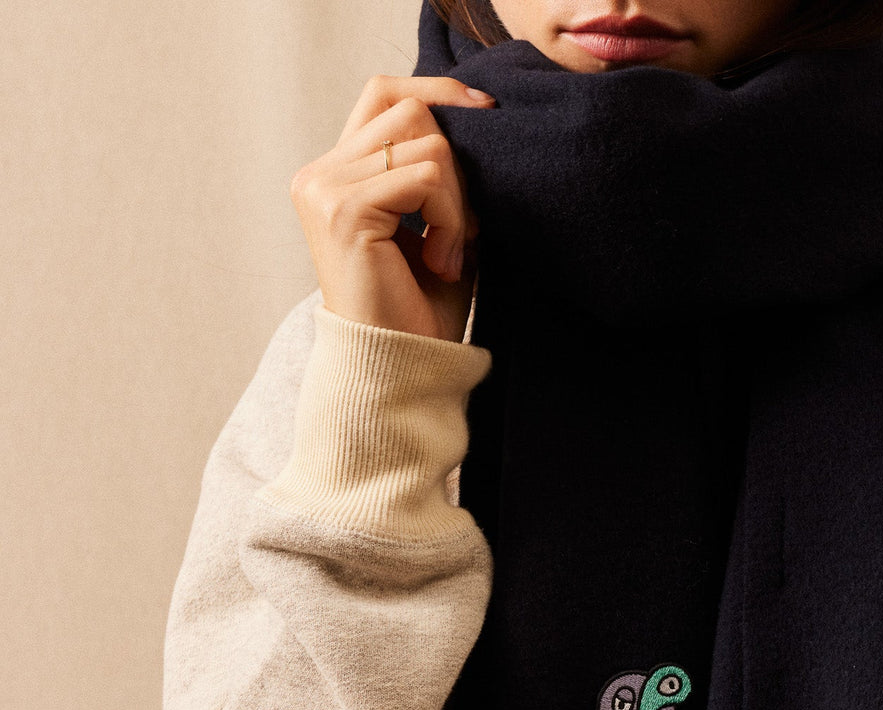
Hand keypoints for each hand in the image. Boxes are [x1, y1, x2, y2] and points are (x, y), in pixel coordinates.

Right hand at [289, 75, 495, 341]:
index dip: (437, 91)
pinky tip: (442, 261)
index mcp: (336, 172)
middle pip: (409, 109)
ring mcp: (325, 188)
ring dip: (456, 198)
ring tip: (449, 252)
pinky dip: (449, 217)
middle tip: (462, 227)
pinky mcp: (343, 209)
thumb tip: (479, 115)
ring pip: (425, 140)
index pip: (384, 93)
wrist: (398, 368)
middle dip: (456, 164)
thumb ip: (442, 172)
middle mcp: (320, 173)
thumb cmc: (421, 306)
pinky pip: (424, 177)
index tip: (487, 112)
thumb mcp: (438, 224)